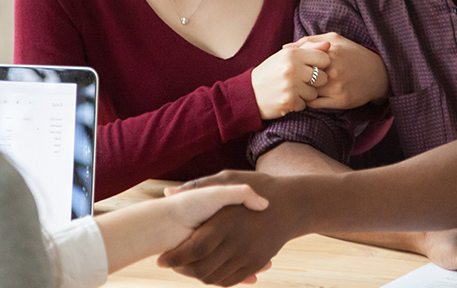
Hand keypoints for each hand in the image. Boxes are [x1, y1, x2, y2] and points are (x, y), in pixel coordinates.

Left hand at [160, 171, 303, 285]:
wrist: (294, 203)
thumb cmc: (260, 185)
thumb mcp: (230, 178)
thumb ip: (200, 185)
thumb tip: (169, 192)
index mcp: (226, 221)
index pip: (193, 249)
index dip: (174, 257)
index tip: (162, 258)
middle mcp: (238, 242)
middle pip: (201, 268)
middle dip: (181, 271)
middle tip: (171, 265)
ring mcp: (249, 255)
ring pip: (215, 277)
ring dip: (197, 276)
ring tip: (186, 268)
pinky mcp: (257, 263)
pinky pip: (231, 280)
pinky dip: (216, 280)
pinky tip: (207, 270)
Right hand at [251, 42, 329, 118]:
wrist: (249, 93)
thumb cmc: (271, 72)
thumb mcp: (286, 56)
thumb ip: (308, 48)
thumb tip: (328, 44)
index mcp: (292, 53)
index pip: (323, 58)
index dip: (320, 65)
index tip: (312, 68)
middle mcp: (292, 68)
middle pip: (323, 77)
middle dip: (316, 82)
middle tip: (302, 81)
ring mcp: (291, 86)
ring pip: (314, 93)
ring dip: (306, 94)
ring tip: (293, 90)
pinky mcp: (289, 101)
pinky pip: (305, 105)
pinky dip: (298, 103)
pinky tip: (288, 98)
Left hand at [293, 33, 388, 108]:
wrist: (378, 74)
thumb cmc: (353, 54)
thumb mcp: (334, 39)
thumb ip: (309, 40)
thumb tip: (285, 47)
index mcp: (329, 51)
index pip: (299, 59)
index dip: (292, 64)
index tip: (289, 66)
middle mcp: (333, 69)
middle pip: (301, 77)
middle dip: (293, 79)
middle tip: (289, 79)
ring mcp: (336, 86)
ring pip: (306, 91)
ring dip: (300, 91)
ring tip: (298, 88)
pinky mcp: (339, 101)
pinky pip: (314, 104)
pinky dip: (308, 100)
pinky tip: (309, 95)